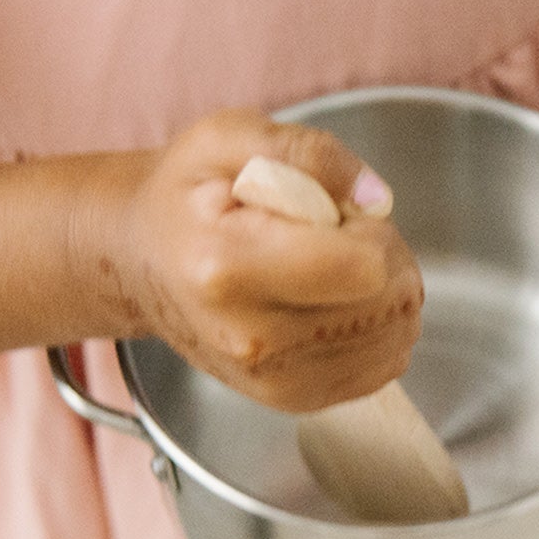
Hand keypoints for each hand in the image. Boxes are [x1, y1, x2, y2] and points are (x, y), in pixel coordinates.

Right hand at [78, 111, 422, 412]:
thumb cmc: (184, 196)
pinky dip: (378, 329)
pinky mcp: (294, 400)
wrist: (142, 264)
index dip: (373, 231)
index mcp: (230, 267)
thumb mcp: (229, 138)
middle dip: (386, 258)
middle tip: (336, 237)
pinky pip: (383, 367)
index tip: (340, 215)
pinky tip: (334, 303)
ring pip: (395, 338)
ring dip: (384, 295)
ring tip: (331, 268)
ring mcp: (274, 380)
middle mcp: (252, 337)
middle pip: (388, 305)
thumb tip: (376, 199)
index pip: (364, 267)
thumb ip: (310, 154)